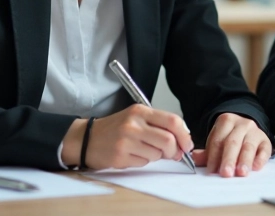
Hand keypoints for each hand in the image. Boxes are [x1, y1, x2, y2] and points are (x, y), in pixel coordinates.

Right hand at [62, 104, 193, 169]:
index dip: (185, 135)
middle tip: (173, 154)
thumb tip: (183, 142)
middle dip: (175, 151)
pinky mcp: (120, 156)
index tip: (187, 144)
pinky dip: (143, 161)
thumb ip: (160, 126)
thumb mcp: (137, 118)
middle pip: (168, 140)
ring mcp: (126, 140)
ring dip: (156, 156)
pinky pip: (144, 162)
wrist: (87, 138)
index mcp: (140, 111)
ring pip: (157, 154)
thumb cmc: (116, 128)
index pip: (173, 121)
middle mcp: (133, 124)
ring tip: (143, 150)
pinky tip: (132, 155)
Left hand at [190, 113, 270, 176]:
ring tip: (241, 172)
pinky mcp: (266, 140)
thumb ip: (207, 152)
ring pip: (248, 146)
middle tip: (225, 173)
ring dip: (244, 160)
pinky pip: (264, 149)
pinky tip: (256, 167)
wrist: (247, 129)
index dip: (213, 156)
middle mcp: (241, 124)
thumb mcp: (217, 141)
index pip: (218, 140)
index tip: (211, 170)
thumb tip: (194, 158)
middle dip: (228, 159)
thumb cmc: (230, 138)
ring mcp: (255, 131)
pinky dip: (260, 159)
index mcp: (226, 121)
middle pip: (233, 142)